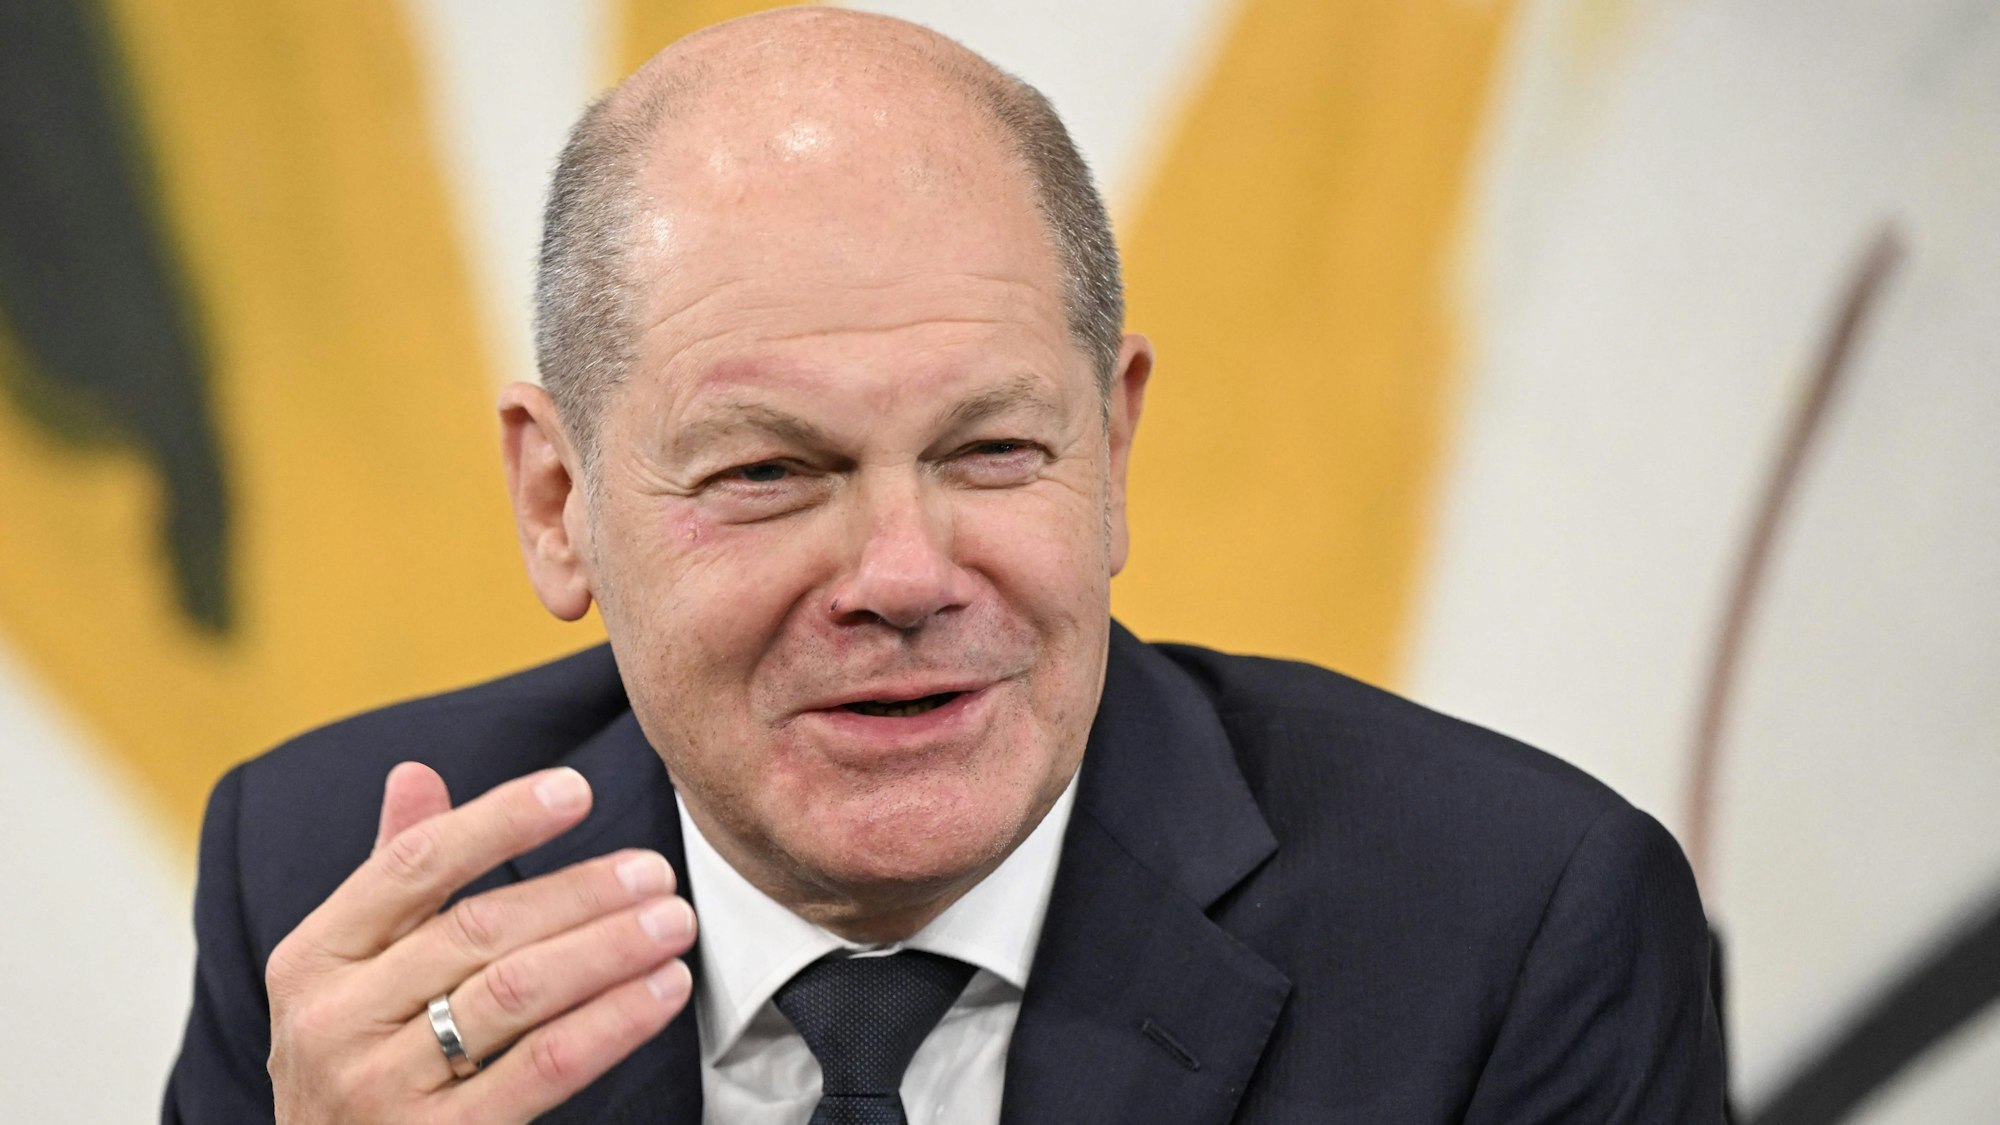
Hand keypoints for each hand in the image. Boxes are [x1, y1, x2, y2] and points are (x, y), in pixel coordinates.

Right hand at [264, 762, 696, 1122]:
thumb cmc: (358, 1060)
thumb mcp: (348, 972)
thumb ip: (392, 876)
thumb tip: (416, 773)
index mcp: (312, 959)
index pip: (412, 866)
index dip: (499, 820)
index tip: (575, 790)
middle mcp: (333, 1022)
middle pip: (477, 929)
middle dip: (580, 893)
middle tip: (655, 871)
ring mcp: (379, 1089)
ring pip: (516, 994)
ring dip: (609, 949)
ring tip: (672, 923)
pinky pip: (543, 1068)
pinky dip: (613, 1023)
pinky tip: (662, 992)